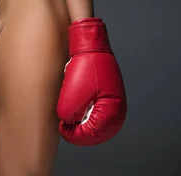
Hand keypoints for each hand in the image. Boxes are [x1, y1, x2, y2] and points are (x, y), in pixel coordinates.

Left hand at [57, 17, 126, 144]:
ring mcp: (116, 106)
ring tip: (72, 106)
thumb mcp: (70, 95)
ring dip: (82, 120)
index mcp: (112, 114)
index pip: (90, 136)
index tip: (61, 125)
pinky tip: (79, 100)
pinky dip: (86, 112)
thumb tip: (68, 124)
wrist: (91, 45)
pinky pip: (98, 113)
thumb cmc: (84, 67)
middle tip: (65, 119)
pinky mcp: (112, 99)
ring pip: (95, 124)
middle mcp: (119, 113)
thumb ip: (68, 116)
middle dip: (77, 128)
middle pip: (94, 133)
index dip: (72, 134)